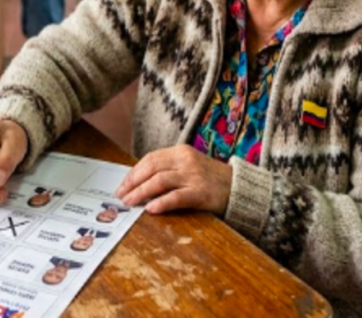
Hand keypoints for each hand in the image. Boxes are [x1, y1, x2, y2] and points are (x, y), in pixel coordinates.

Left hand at [114, 145, 231, 215]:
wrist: (240, 188)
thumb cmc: (210, 179)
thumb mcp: (189, 166)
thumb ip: (168, 170)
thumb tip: (139, 183)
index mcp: (181, 152)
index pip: (150, 159)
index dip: (133, 173)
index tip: (122, 185)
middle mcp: (186, 161)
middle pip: (152, 168)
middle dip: (133, 183)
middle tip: (121, 196)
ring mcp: (194, 176)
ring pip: (160, 181)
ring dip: (141, 192)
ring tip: (130, 203)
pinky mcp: (201, 193)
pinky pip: (177, 197)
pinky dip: (162, 203)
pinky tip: (151, 209)